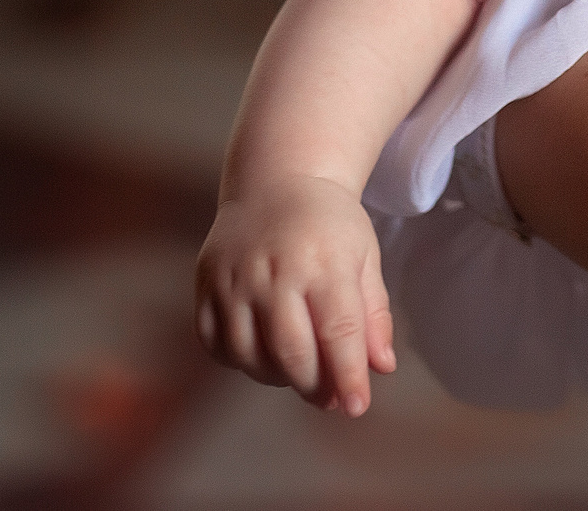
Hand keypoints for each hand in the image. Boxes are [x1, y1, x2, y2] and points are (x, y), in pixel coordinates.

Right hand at [196, 176, 396, 414]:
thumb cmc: (329, 224)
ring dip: (277, 377)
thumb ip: (373, 313)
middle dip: (314, 386)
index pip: (338, 333)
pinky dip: (239, 360)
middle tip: (330, 398)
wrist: (275, 181)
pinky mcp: (205, 284)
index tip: (357, 407)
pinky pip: (215, 344)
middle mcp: (273, 271)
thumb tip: (382, 367)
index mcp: (323, 261)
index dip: (348, 376)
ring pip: (250, 355)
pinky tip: (263, 354)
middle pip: (291, 352)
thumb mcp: (364, 256)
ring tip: (300, 370)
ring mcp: (233, 279)